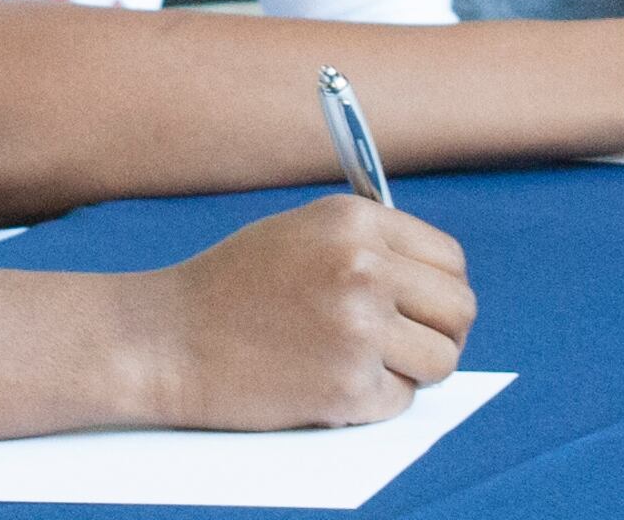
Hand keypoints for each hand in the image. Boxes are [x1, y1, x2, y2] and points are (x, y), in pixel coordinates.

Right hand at [133, 195, 472, 430]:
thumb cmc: (228, 289)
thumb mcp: (299, 234)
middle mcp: (365, 268)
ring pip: (441, 360)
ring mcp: (360, 329)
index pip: (449, 261)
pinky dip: (372, 402)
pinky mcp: (349, 386)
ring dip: (410, 371)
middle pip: (459, 310)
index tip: (419, 309)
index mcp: (355, 222)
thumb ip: (367, 246)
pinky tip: (325, 383)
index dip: (438, 291)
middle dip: (438, 333)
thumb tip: (433, 281)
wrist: (164, 340)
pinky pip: (400, 401)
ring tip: (359, 365)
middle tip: (402, 347)